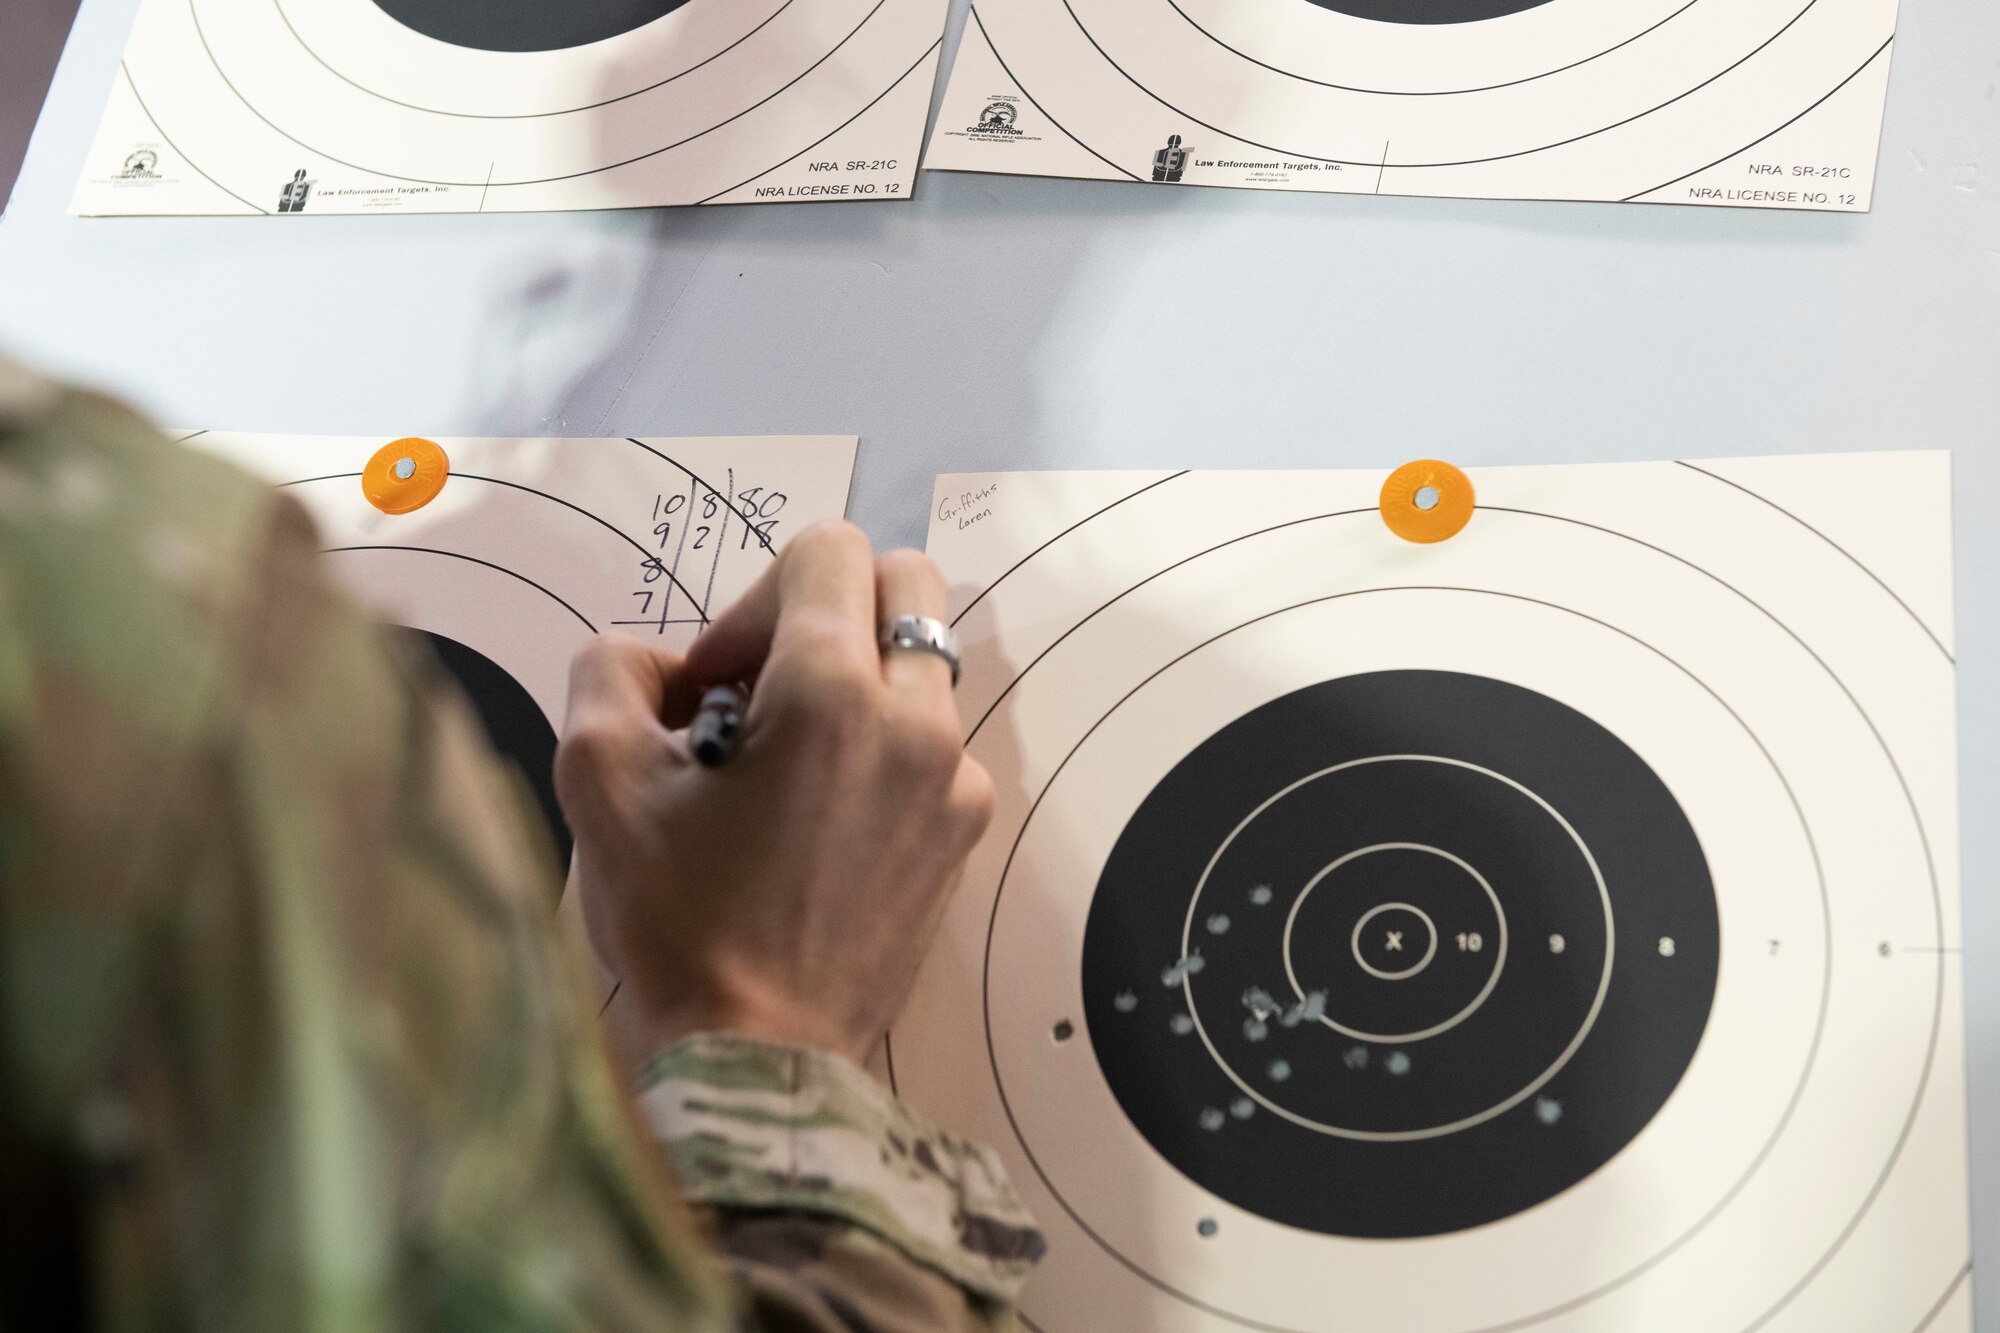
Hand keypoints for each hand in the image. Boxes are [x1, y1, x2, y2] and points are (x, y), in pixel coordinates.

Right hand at [554, 522, 993, 1067]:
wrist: (757, 1058)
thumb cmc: (675, 921)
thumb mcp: (597, 776)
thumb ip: (615, 668)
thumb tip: (666, 665)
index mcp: (835, 693)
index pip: (830, 551)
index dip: (754, 597)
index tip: (713, 684)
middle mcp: (920, 722)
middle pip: (904, 584)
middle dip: (827, 613)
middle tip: (759, 695)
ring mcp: (956, 781)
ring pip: (921, 667)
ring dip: (855, 683)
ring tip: (785, 768)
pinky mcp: (966, 834)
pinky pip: (933, 744)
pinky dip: (881, 749)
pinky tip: (818, 820)